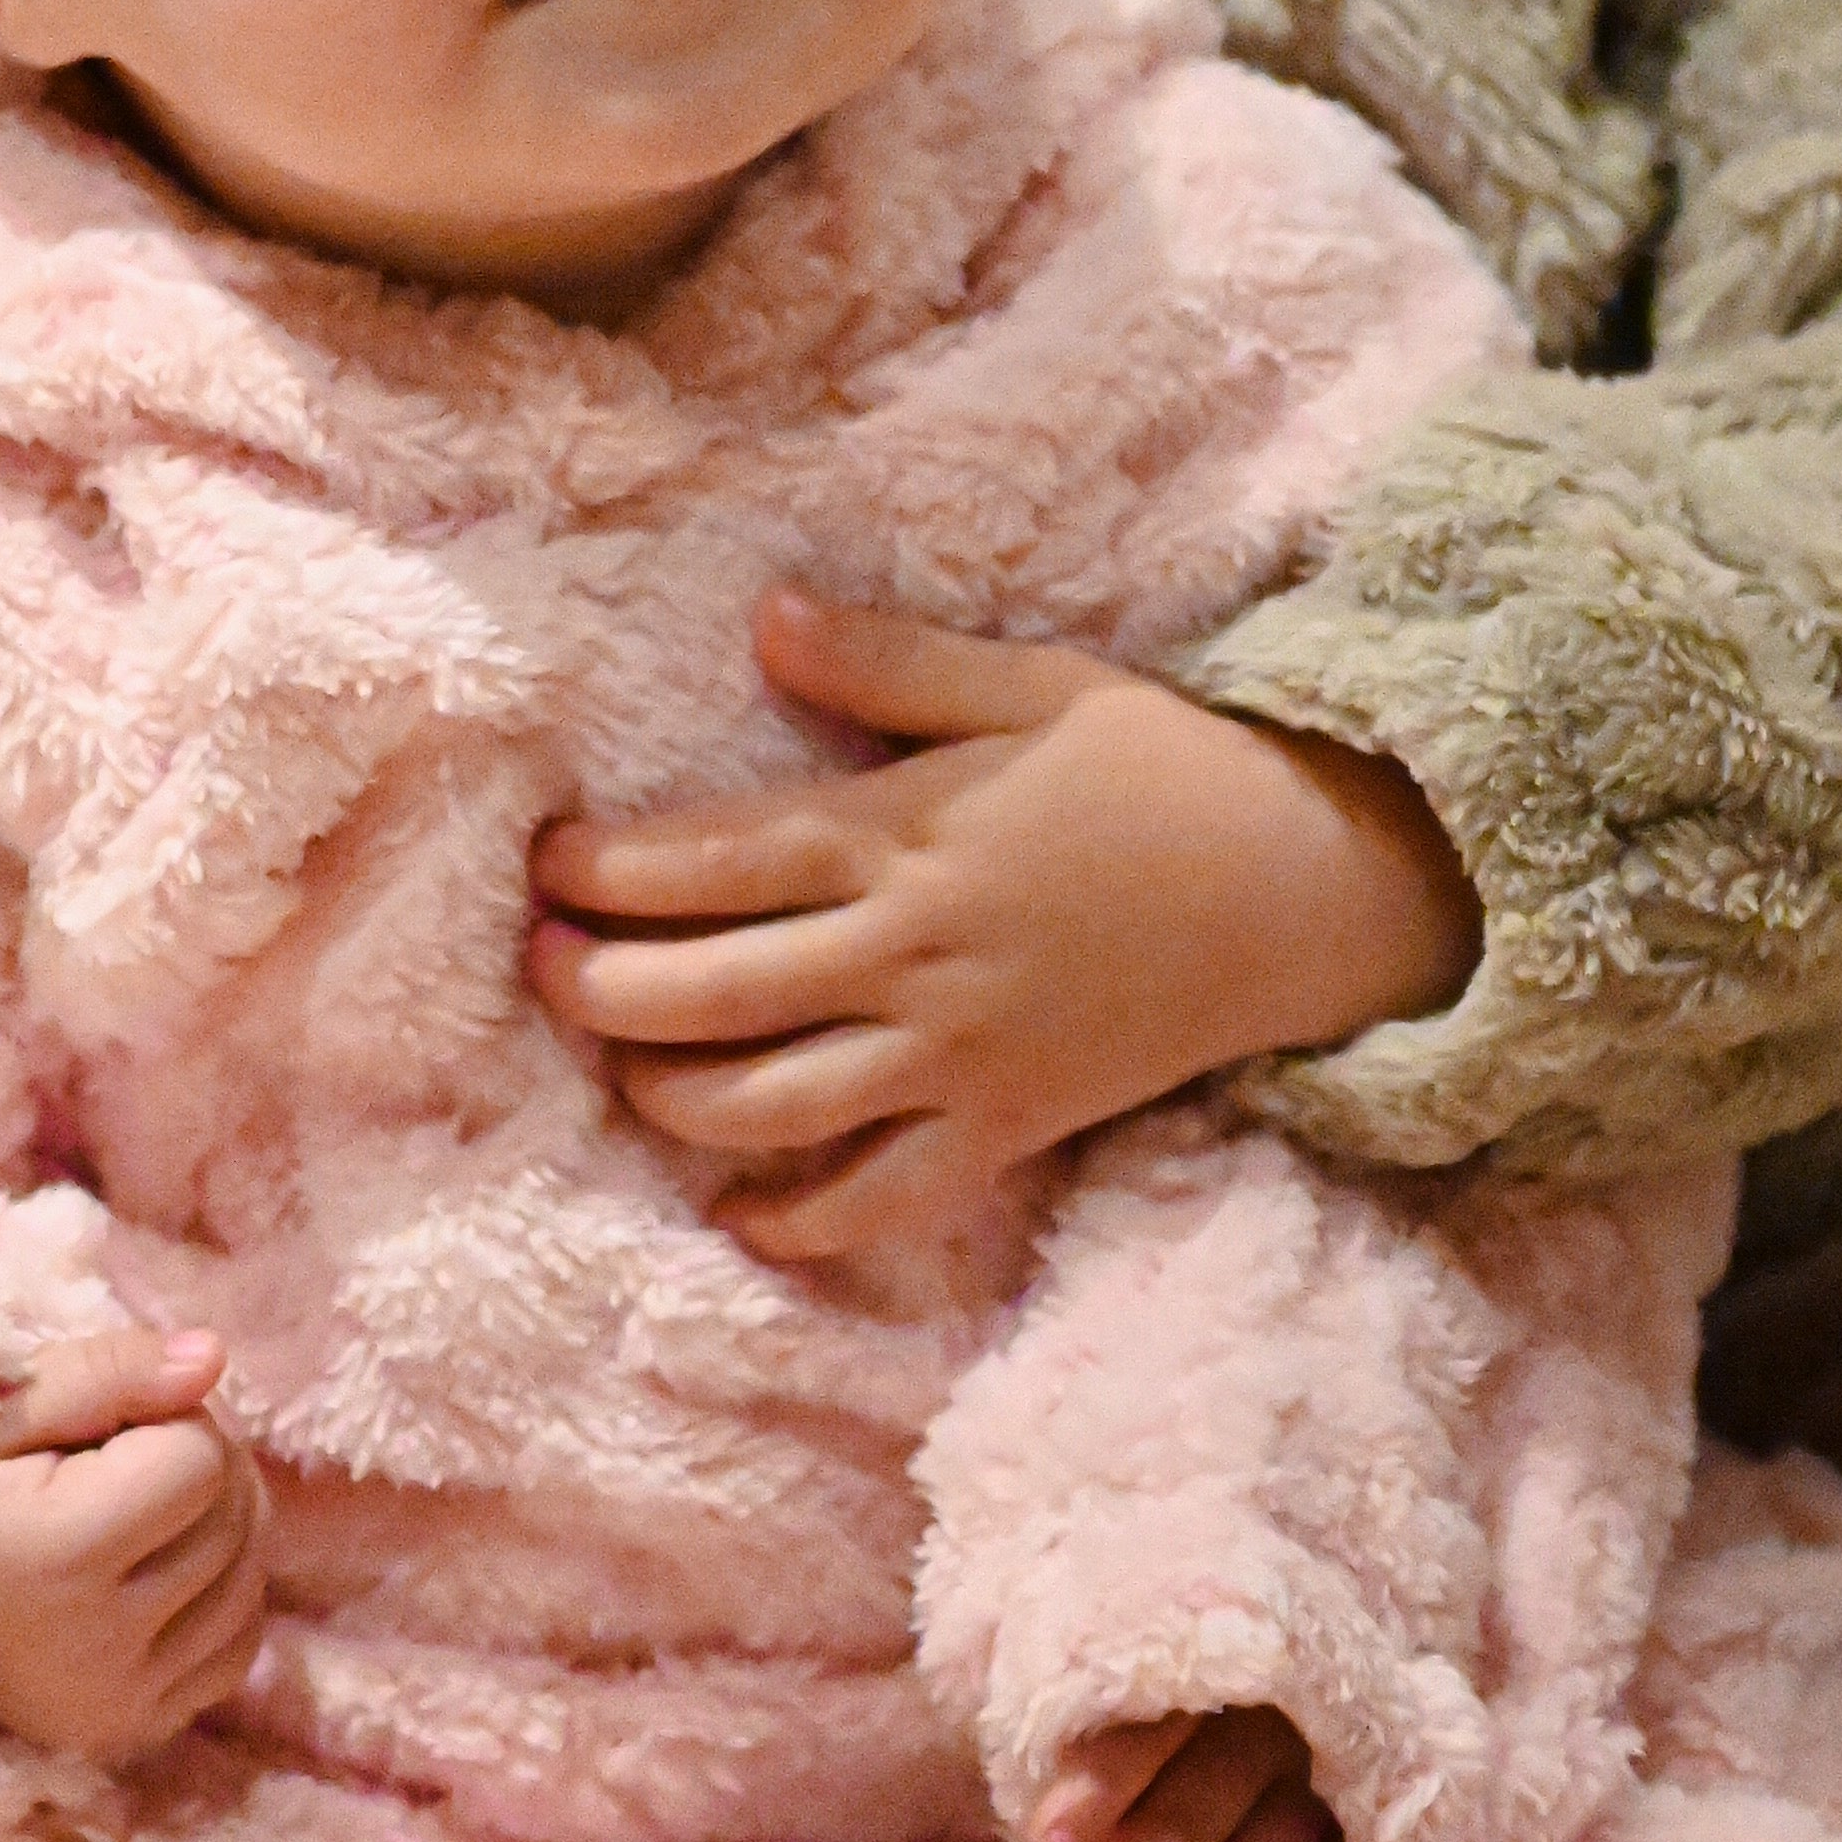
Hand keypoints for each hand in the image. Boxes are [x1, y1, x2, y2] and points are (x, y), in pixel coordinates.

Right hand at [0, 1328, 269, 1761]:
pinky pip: (239, 1649)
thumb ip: (109, 1370)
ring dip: (222, 1526)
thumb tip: (213, 1358)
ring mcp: (119, 1700)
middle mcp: (96, 1645)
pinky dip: (224, 1596)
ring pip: (249, 1582)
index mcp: (57, 1554)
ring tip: (145, 1508)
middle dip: (203, 1466)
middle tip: (133, 1456)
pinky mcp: (135, 1731)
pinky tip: (164, 1570)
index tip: (112, 1429)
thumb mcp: (1, 1408)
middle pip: (235, 1520)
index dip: (172, 1420)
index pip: (201, 1460)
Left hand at [528, 583, 1474, 1270]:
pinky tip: (738, 1212)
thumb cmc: (1158, 770)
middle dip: (602, 989)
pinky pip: (882, 1198)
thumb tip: (766, 621)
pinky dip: (801, 1220)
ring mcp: (957, 1055)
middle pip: (712, 994)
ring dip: (670, 1098)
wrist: (1303, 886)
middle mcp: (912, 955)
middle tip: (539, 970)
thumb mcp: (1028, 684)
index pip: (714, 862)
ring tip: (618, 1070)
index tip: (546, 866)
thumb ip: (887, 664)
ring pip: (773, 1107)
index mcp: (904, 835)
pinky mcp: (1006, 1126)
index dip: (609, 872)